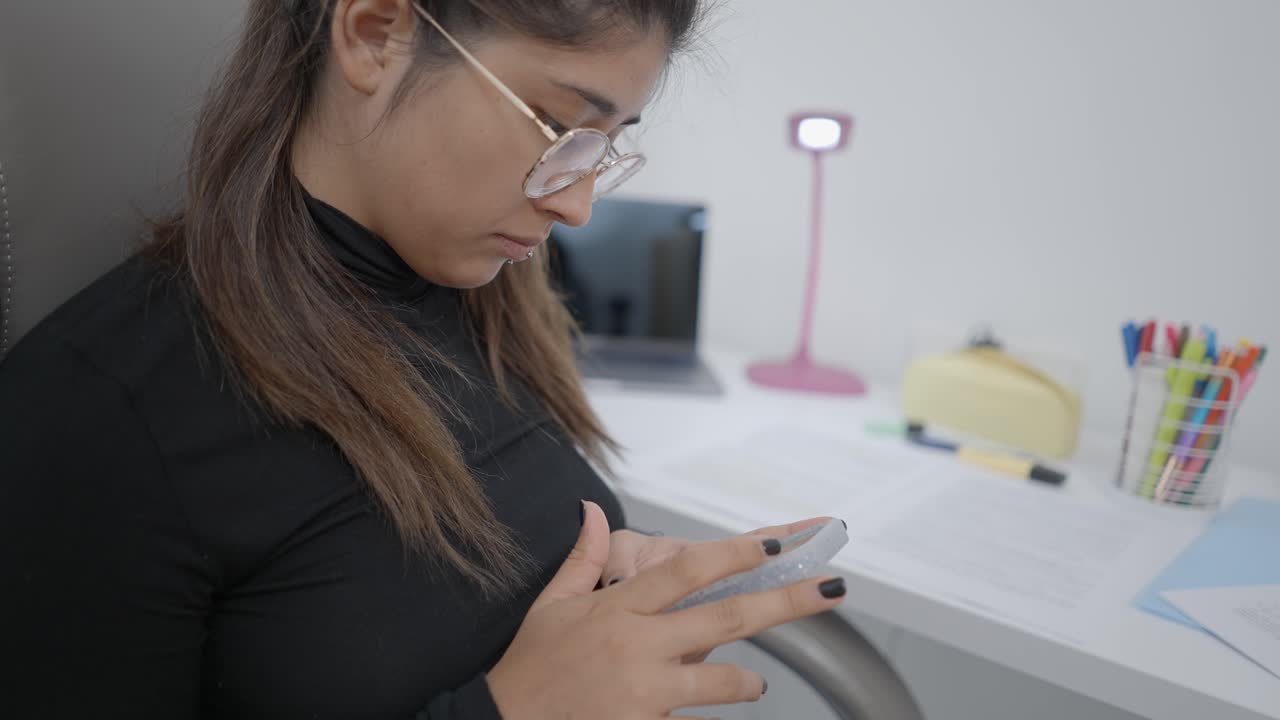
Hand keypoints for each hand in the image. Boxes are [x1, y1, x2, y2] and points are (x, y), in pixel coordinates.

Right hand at [485, 502, 847, 719]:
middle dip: (785, 601)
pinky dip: (705, 717)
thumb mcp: (552, 606)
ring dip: (746, 681)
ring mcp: (645, 691)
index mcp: (619, 607)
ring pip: (721, 680)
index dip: (734, 553)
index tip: (774, 542)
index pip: (687, 570)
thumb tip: (591, 510)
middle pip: (726, 617)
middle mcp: (638, 644)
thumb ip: (583, 558)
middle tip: (830, 588)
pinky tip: (707, 714)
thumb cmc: (530, 667)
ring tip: (754, 683)